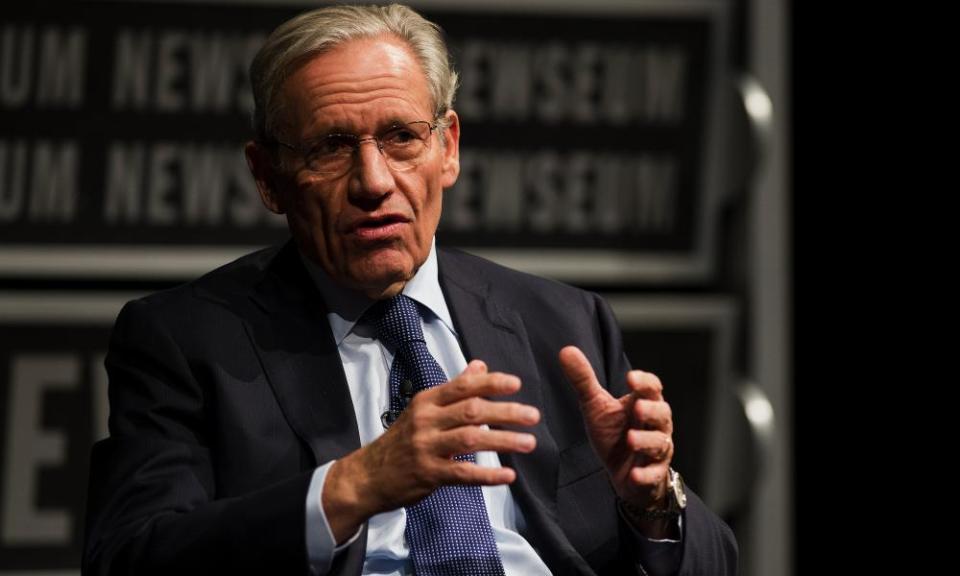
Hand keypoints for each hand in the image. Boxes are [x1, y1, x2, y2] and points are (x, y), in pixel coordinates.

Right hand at [322, 360, 539, 541]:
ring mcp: (426, 448)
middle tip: (533, 415)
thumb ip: (454, 389)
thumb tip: (480, 366)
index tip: (516, 384)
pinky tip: (508, 475)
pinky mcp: (429, 474)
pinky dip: (487, 475)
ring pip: (471, 440)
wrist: (368, 475)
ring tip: (529, 442)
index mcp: (427, 401)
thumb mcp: (423, 408)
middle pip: (471, 411)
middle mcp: (426, 421)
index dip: (490, 384)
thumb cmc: (402, 439)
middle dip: (505, 412)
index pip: (462, 386)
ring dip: (503, 441)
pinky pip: (463, 474)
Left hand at [559, 346, 673, 516]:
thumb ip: (584, 380)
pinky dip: (646, 475)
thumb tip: (566, 350)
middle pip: (662, 413)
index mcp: (643, 404)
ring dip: (646, 441)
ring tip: (631, 439)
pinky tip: (634, 474)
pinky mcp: (653, 474)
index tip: (630, 377)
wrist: (621, 473)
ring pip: (659, 443)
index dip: (644, 382)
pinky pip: (654, 474)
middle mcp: (654, 425)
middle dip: (651, 410)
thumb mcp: (595, 406)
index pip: (652, 388)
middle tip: (637, 408)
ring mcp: (656, 450)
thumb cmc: (614, 434)